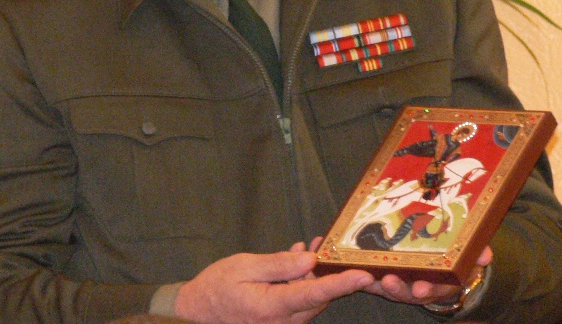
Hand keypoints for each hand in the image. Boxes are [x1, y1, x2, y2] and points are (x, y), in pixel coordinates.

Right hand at [173, 247, 372, 323]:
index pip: (315, 294)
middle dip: (329, 273)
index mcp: (273, 307)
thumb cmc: (218, 287)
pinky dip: (303, 282)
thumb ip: (279, 265)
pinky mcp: (280, 323)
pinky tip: (296, 261)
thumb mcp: (245, 266)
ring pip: (311, 300)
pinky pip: (300, 302)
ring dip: (314, 275)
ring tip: (309, 248)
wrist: (198, 313)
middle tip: (328, 245)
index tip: (363, 275)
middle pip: (318, 298)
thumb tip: (310, 259)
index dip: (342, 284)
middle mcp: (283, 323)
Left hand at [352, 245, 492, 306]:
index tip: (420, 287)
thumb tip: (486, 255)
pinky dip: (364, 273)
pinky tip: (355, 265)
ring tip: (371, 274)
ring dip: (378, 281)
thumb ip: (476, 254)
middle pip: (407, 292)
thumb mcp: (466, 257)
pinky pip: (372, 276)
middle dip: (398, 288)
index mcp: (439, 284)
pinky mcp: (383, 274)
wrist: (437, 257)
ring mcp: (400, 282)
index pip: (434, 290)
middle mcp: (418, 286)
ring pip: (388, 286)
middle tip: (390, 281)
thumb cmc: (451, 257)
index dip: (427, 289)